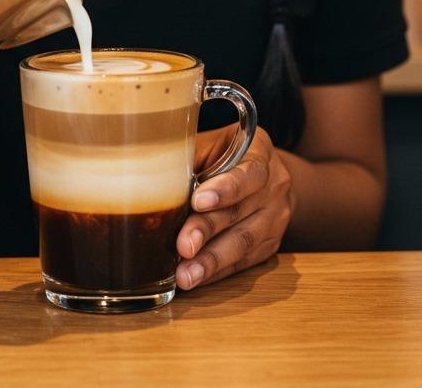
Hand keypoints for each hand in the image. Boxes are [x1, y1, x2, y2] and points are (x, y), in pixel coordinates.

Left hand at [175, 124, 292, 290]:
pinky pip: (243, 262)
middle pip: (241, 211)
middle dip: (208, 230)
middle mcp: (275, 185)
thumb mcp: (209, 146)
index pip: (249, 172)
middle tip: (183, 246)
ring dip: (212, 260)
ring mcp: (276, 218)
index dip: (225, 189)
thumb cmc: (223, 156)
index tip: (197, 201)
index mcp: (260, 152)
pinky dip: (217, 271)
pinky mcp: (270, 245)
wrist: (262, 176)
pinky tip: (196, 276)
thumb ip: (188, 157)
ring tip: (186, 274)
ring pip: (244, 242)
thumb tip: (146, 173)